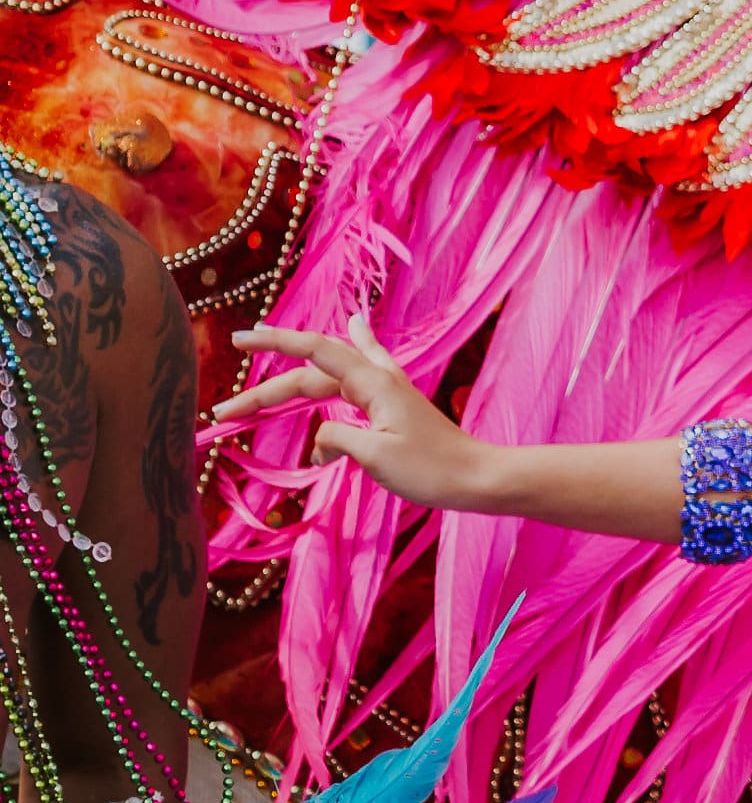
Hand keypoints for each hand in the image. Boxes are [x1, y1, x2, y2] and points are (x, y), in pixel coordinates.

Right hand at [216, 314, 502, 511]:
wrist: (476, 477)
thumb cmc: (430, 469)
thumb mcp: (375, 457)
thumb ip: (336, 437)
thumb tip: (320, 439)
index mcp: (373, 384)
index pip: (314, 352)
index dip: (274, 343)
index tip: (238, 340)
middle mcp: (378, 380)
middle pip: (311, 376)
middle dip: (266, 391)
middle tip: (224, 414)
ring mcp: (387, 391)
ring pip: (329, 376)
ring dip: (291, 382)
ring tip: (260, 358)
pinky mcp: (392, 406)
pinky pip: (356, 376)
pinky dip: (344, 356)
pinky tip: (355, 325)